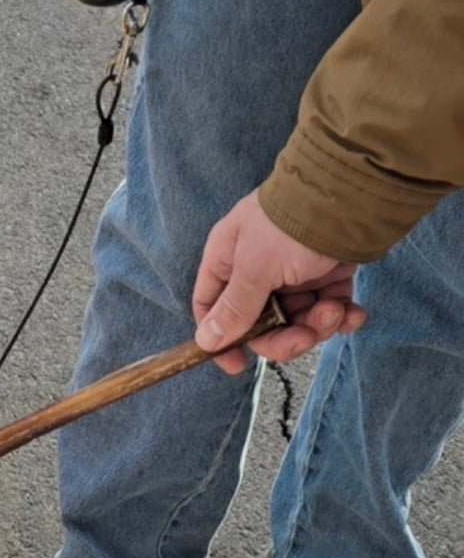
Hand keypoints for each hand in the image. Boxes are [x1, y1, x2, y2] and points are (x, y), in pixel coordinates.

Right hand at [193, 190, 366, 372]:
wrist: (352, 194)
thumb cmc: (293, 222)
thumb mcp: (256, 267)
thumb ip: (234, 307)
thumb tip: (205, 340)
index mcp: (228, 259)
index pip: (211, 307)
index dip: (221, 338)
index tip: (239, 364)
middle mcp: (257, 268)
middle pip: (260, 324)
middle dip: (285, 337)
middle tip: (305, 337)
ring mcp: (293, 272)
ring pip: (297, 320)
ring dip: (318, 325)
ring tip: (336, 311)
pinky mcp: (326, 274)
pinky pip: (328, 309)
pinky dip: (341, 315)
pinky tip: (352, 311)